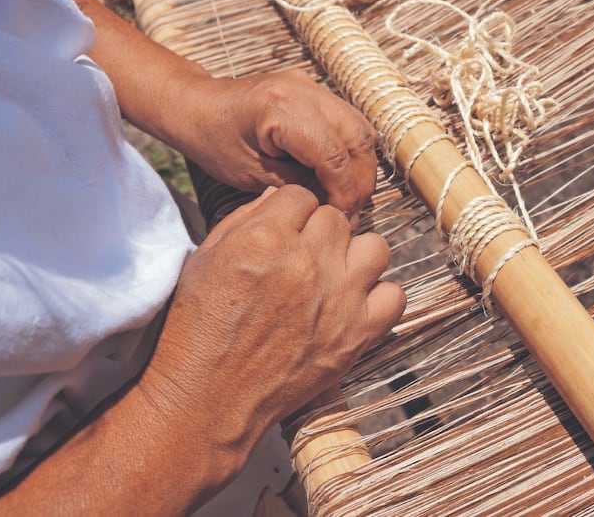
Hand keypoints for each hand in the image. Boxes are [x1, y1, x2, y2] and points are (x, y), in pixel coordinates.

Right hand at [142, 185, 404, 479]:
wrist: (210, 398)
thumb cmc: (199, 329)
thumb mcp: (205, 259)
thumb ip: (244, 219)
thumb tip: (279, 197)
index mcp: (265, 237)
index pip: (300, 196)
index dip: (290, 214)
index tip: (283, 235)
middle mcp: (307, 261)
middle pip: (335, 219)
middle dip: (318, 235)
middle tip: (301, 262)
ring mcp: (339, 298)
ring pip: (375, 248)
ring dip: (355, 258)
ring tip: (334, 277)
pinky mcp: (357, 333)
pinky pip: (395, 296)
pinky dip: (379, 299)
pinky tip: (354, 306)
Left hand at [177, 69, 378, 223]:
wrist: (198, 107)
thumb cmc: (215, 143)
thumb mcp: (253, 175)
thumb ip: (300, 187)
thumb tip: (338, 205)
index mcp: (282, 108)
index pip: (334, 155)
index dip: (345, 192)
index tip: (344, 219)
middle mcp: (305, 90)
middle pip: (358, 138)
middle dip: (361, 181)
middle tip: (352, 213)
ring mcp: (313, 85)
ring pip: (361, 129)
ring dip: (362, 166)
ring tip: (350, 198)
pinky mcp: (315, 90)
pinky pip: (349, 122)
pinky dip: (352, 151)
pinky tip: (342, 176)